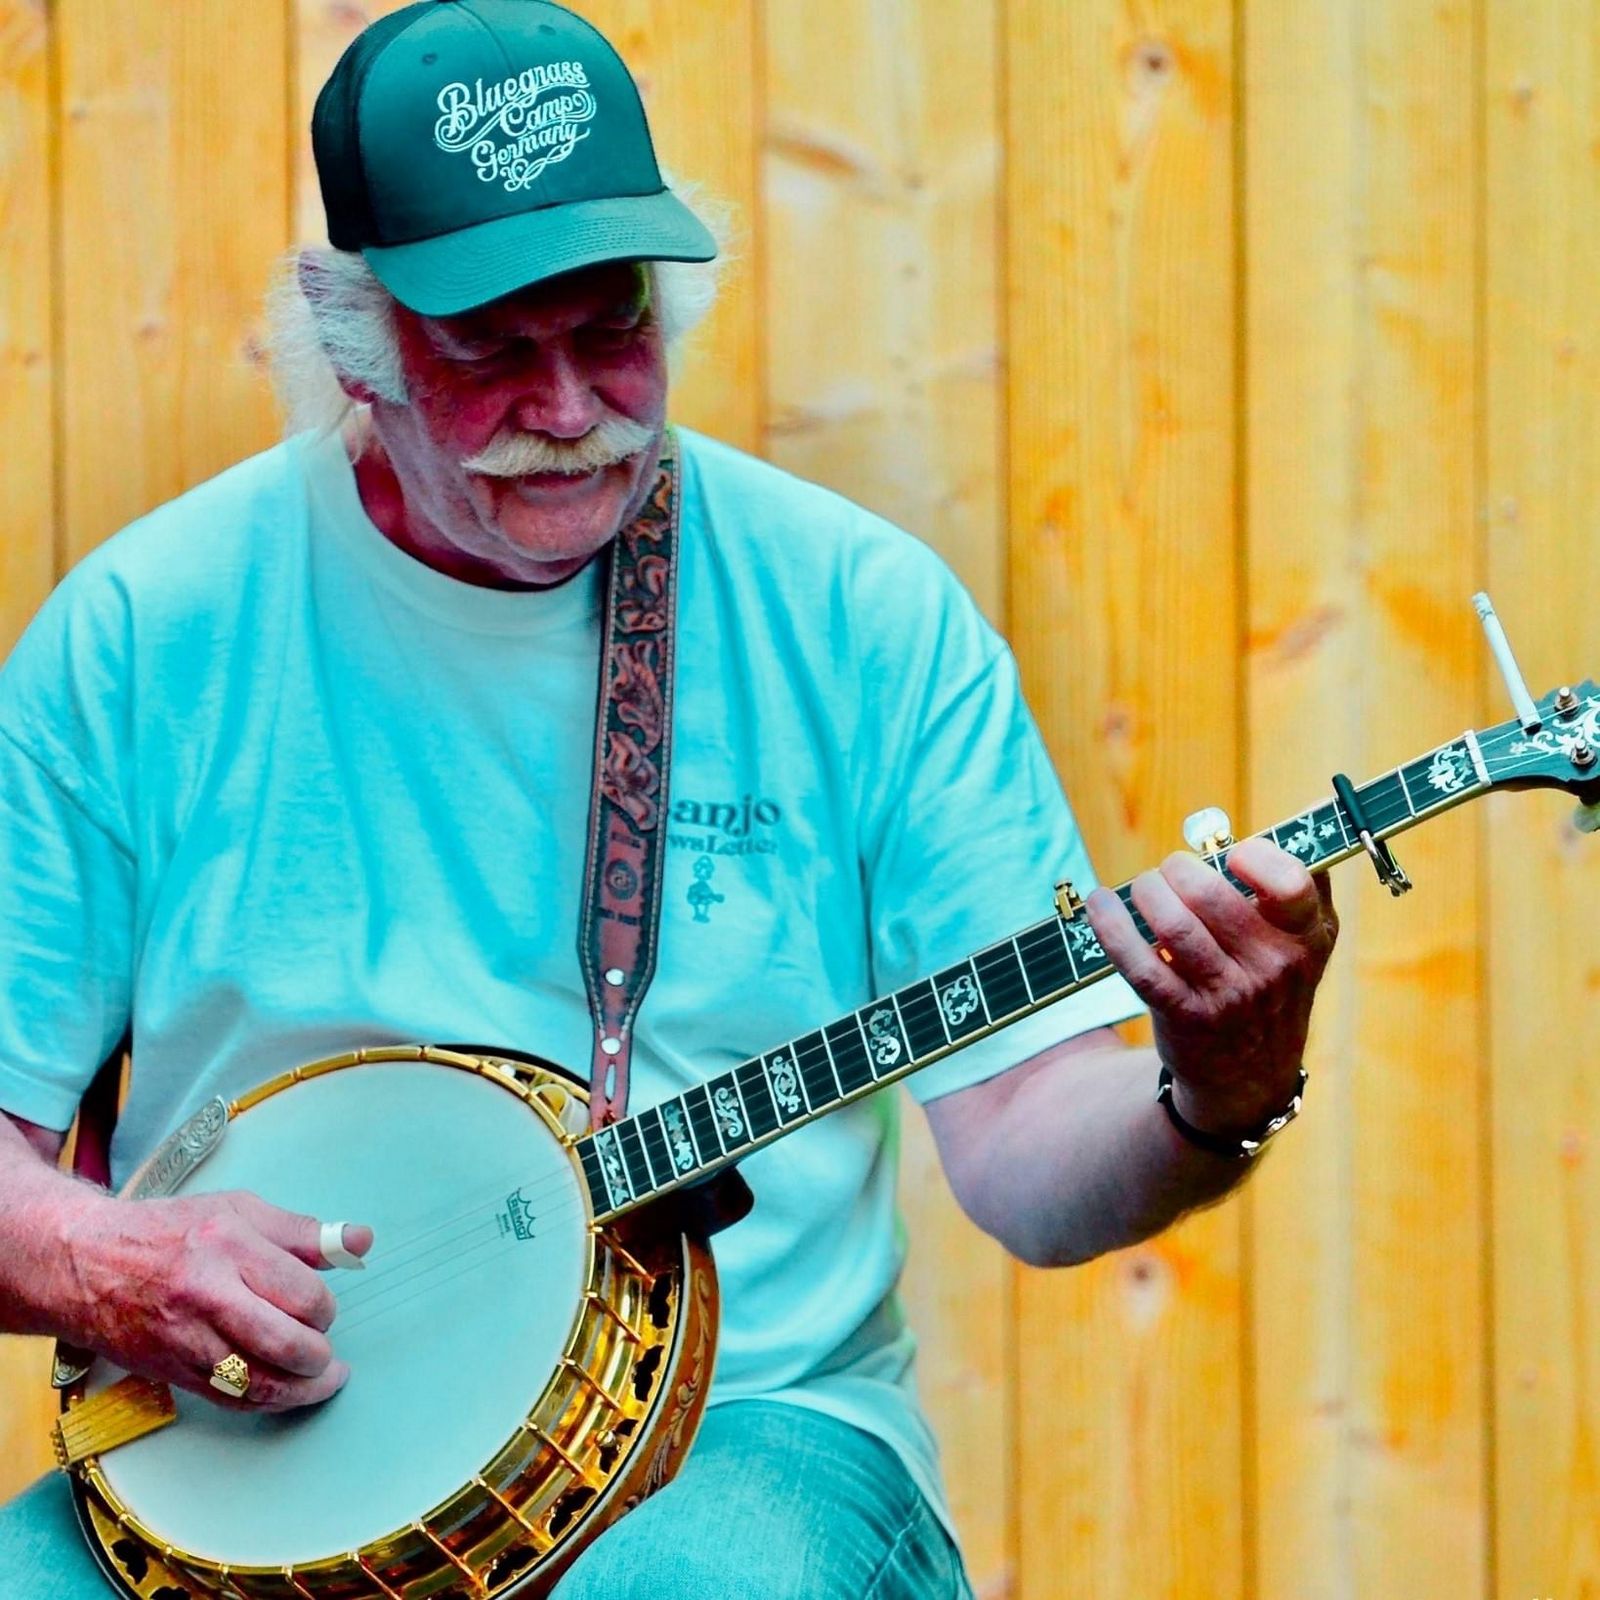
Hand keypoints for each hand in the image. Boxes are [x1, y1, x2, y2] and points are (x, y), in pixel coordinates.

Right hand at [61, 1189, 372, 1411]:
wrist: (86, 1264)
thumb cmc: (170, 1232)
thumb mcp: (240, 1210)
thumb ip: (304, 1231)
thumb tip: (360, 1241)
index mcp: (230, 1246)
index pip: (302, 1293)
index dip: (325, 1308)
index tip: (325, 1309)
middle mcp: (207, 1296)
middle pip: (286, 1343)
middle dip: (320, 1355)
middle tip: (328, 1352)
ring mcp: (187, 1339)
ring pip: (260, 1384)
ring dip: (303, 1389)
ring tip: (323, 1379)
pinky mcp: (172, 1372)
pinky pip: (231, 1400)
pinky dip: (267, 1403)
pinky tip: (285, 1392)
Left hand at [1084, 837, 1337, 1134]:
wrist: (1250, 1075)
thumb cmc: (1272, 983)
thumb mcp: (1305, 940)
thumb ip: (1302, 881)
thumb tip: (1293, 813)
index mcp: (1306, 938)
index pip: (1292, 883)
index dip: (1255, 856)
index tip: (1232, 854)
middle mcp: (1272, 968)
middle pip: (1212, 897)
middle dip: (1177, 870)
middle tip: (1170, 871)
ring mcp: (1228, 996)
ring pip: (1174, 926)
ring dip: (1147, 893)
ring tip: (1144, 888)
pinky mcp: (1184, 1016)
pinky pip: (1139, 965)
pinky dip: (1112, 928)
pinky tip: (1099, 904)